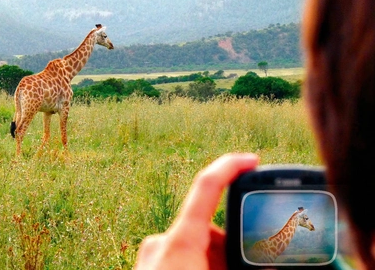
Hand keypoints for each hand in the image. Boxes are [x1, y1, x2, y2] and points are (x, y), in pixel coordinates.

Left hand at [135, 153, 258, 269]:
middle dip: (227, 243)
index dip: (230, 166)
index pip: (207, 185)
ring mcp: (152, 253)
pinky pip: (177, 254)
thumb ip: (241, 267)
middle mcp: (162, 241)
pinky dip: (194, 261)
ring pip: (193, 242)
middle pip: (205, 225)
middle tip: (241, 263)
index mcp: (181, 242)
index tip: (252, 159)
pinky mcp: (147, 264)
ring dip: (210, 256)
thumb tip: (271, 266)